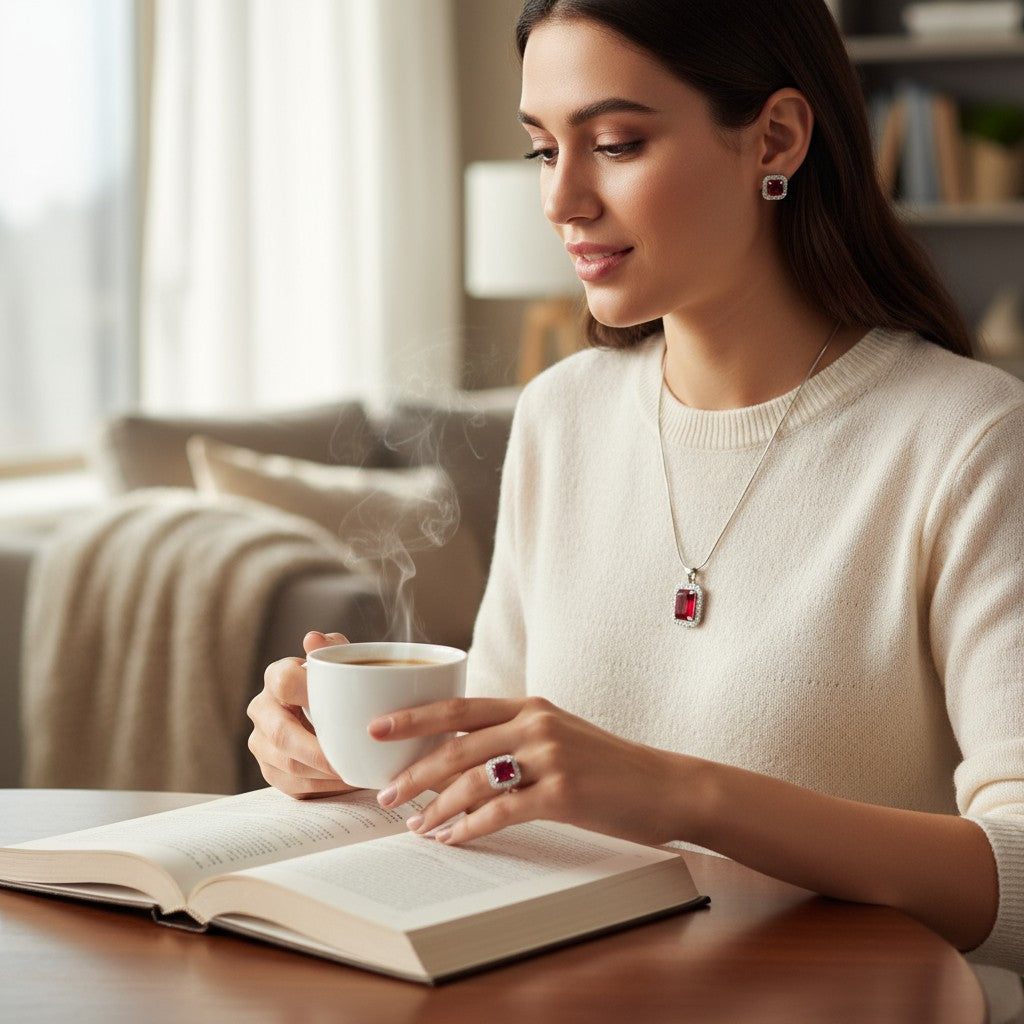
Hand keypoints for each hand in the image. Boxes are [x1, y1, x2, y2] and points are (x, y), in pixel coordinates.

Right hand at [247, 631, 356, 798]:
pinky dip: (322, 787)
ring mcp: (261, 742)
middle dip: (317, 751)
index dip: (308, 694)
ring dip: (323, 773)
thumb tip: (312, 638)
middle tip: (349, 758)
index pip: (284, 682)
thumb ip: (333, 648)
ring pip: (287, 764)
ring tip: (354, 772)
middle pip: (281, 734)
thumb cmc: (339, 687)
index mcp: (276, 677)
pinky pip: (293, 785)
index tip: (337, 707)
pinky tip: (345, 781)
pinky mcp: (270, 770)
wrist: (332, 715)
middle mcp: (262, 709)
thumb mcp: (342, 663)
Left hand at [373, 697, 691, 846]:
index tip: (377, 728)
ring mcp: (550, 756)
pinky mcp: (563, 792)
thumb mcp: (560, 734)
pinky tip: (453, 838)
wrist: (666, 785)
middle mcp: (536, 723)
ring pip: (474, 780)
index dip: (414, 716)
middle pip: (457, 744)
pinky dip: (470, 827)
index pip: (459, 706)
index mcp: (530, 705)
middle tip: (385, 793)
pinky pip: (502, 811)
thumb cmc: (610, 765)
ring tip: (416, 825)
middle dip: (414, 770)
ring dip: (437, 805)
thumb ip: (515, 735)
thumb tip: (460, 754)